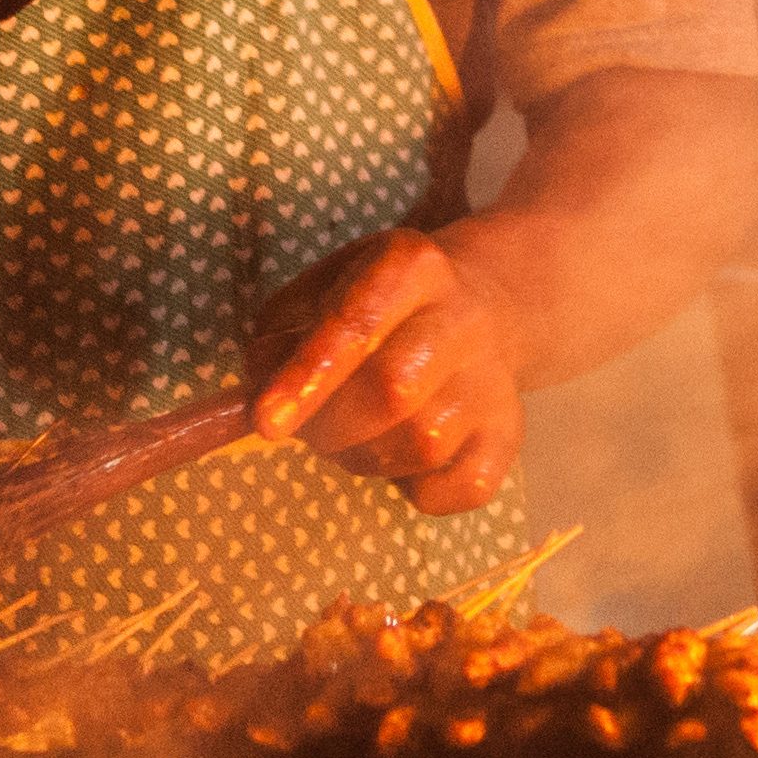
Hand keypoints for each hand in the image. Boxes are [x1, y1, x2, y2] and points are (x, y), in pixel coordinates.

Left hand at [250, 228, 523, 515]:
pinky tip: (401, 458)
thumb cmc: (379, 302)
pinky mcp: (509, 436)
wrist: (485, 304)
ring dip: (362, 457)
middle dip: (328, 425)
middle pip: (393, 390)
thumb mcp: (324, 288)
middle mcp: (462, 319)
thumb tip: (248, 403)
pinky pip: (456, 488)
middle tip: (300, 428)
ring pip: (422, 445)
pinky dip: (414, 490)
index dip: (307, 376)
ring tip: (350, 435)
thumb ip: (279, 337)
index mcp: (410, 267)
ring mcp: (495, 381)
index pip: (357, 323)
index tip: (265, 423)